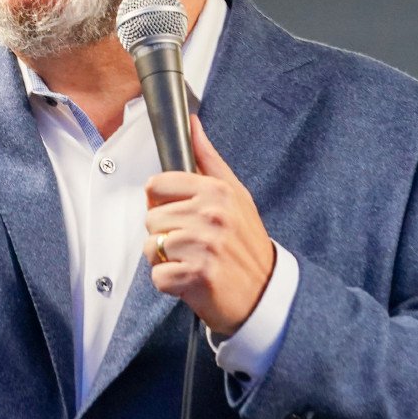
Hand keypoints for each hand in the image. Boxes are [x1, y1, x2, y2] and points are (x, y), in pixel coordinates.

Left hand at [143, 118, 276, 336]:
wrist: (266, 294)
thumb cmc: (247, 244)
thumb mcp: (235, 195)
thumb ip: (208, 160)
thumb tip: (192, 125)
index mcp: (216, 191)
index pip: (156, 185)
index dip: (163, 203)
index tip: (181, 214)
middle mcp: (210, 214)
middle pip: (150, 218)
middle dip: (165, 234)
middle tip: (192, 244)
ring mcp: (204, 245)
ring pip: (151, 247)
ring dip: (166, 260)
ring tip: (192, 261)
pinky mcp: (197, 275)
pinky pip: (158, 276)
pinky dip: (169, 283)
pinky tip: (190, 280)